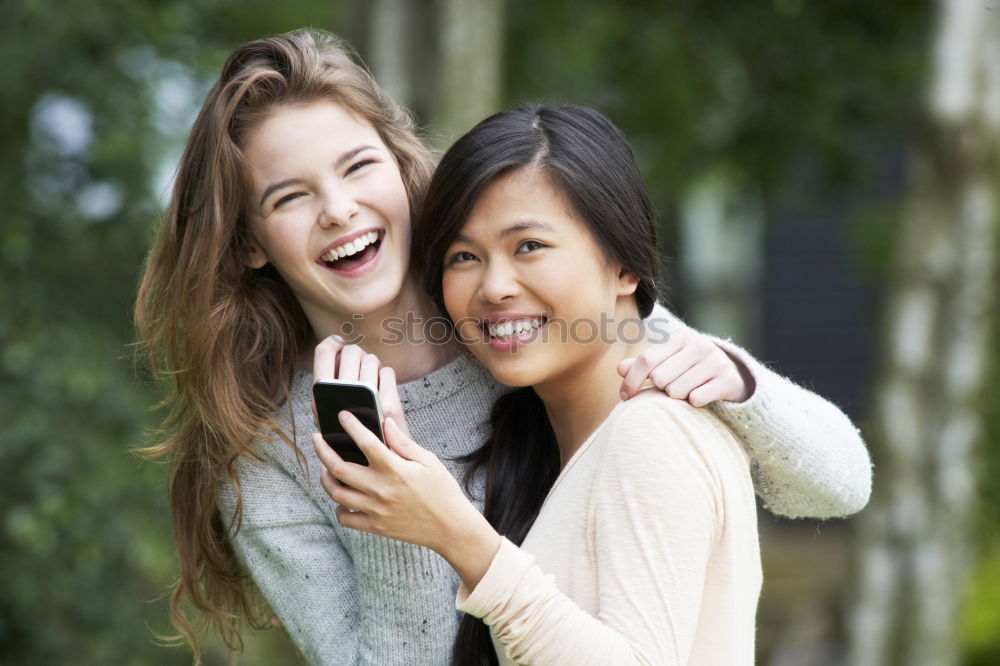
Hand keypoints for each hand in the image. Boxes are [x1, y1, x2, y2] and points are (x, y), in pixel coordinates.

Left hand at [311, 415, 499, 586]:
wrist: (451, 528)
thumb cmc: (442, 491)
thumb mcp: (428, 461)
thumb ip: (403, 442)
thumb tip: (385, 422)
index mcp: (396, 470)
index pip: (366, 442)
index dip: (351, 425)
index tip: (342, 415)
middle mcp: (381, 490)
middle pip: (339, 467)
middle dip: (322, 449)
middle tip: (316, 438)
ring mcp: (376, 510)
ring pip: (336, 492)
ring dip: (325, 477)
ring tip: (324, 466)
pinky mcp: (375, 527)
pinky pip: (345, 517)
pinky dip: (338, 506)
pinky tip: (342, 497)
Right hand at [312, 338, 409, 437]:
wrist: (376, 467)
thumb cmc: (354, 438)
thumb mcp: (330, 416)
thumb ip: (331, 385)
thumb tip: (339, 345)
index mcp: (320, 399)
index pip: (323, 351)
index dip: (333, 342)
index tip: (340, 347)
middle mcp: (339, 398)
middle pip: (351, 351)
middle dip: (357, 354)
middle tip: (360, 368)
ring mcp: (366, 401)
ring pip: (371, 360)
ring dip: (373, 365)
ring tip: (370, 382)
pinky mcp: (388, 406)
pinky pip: (388, 373)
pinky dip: (387, 377)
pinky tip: (383, 392)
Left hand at [618, 325, 754, 406]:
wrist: (728, 376)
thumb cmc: (687, 369)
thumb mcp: (666, 362)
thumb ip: (642, 365)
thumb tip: (620, 369)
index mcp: (680, 337)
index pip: (646, 359)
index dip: (631, 380)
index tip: (624, 397)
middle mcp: (699, 345)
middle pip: (660, 378)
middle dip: (659, 389)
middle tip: (669, 388)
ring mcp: (716, 362)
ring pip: (677, 390)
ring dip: (676, 397)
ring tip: (685, 391)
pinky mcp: (728, 380)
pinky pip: (697, 398)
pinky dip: (693, 402)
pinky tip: (697, 396)